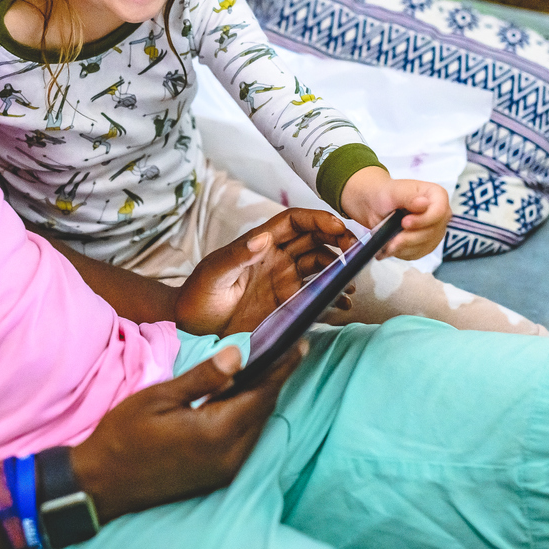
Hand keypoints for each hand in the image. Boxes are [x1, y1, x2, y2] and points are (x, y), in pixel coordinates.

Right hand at [70, 341, 305, 522]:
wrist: (101, 484)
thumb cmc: (124, 434)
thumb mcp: (160, 396)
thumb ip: (204, 377)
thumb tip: (239, 354)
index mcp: (216, 431)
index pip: (262, 394)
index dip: (282, 368)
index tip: (299, 345)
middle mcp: (230, 455)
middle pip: (264, 410)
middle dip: (275, 380)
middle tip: (285, 351)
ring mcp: (225, 470)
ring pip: (257, 427)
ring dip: (261, 399)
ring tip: (264, 369)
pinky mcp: (218, 477)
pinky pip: (245, 441)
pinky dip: (247, 416)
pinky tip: (239, 399)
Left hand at [175, 208, 356, 335]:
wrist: (191, 328)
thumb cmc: (197, 296)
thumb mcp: (213, 274)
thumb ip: (236, 256)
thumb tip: (264, 238)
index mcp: (259, 243)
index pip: (295, 222)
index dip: (318, 220)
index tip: (339, 227)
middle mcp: (276, 258)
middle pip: (314, 240)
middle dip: (338, 242)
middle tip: (356, 253)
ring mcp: (283, 280)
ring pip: (320, 266)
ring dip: (339, 269)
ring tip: (351, 283)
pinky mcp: (287, 303)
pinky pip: (315, 295)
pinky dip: (331, 297)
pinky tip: (342, 304)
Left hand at [340, 166, 450, 260]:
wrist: (376, 207)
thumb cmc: (386, 195)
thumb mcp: (394, 191)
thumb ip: (409, 197)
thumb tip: (424, 203)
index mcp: (437, 196)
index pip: (439, 212)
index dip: (423, 220)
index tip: (404, 223)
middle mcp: (440, 215)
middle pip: (432, 233)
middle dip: (409, 238)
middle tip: (392, 239)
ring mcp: (434, 232)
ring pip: (424, 246)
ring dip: (403, 247)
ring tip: (388, 242)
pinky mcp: (425, 246)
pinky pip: (417, 254)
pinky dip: (402, 252)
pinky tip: (391, 246)